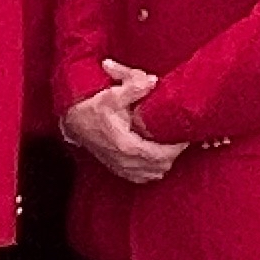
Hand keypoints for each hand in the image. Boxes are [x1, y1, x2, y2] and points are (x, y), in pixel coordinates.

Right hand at [59, 86, 179, 185]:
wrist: (74, 123)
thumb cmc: (92, 109)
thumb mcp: (112, 94)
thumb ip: (133, 86)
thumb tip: (153, 81)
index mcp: (127, 145)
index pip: (161, 154)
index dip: (177, 147)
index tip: (185, 135)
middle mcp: (126, 161)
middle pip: (162, 166)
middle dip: (174, 153)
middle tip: (180, 137)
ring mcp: (122, 168)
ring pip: (155, 174)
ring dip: (165, 161)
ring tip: (169, 145)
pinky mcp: (119, 170)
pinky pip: (143, 177)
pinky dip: (153, 169)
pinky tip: (155, 156)